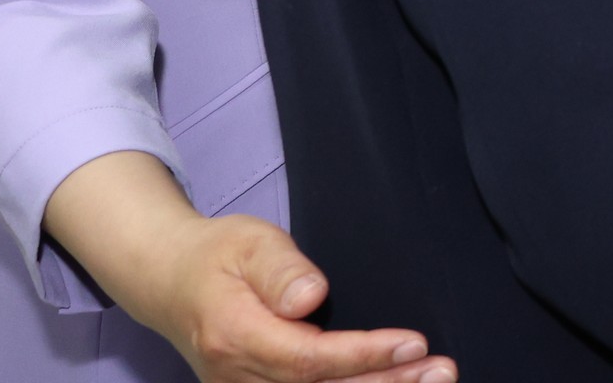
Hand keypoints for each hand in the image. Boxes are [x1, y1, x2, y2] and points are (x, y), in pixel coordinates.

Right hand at [157, 214, 451, 382]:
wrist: (170, 282)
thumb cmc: (216, 256)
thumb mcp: (249, 242)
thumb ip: (281, 269)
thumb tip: (310, 297)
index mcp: (237, 336)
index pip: (309, 358)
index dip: (364, 356)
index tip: (413, 344)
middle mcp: (238, 376)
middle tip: (442, 371)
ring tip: (431, 379)